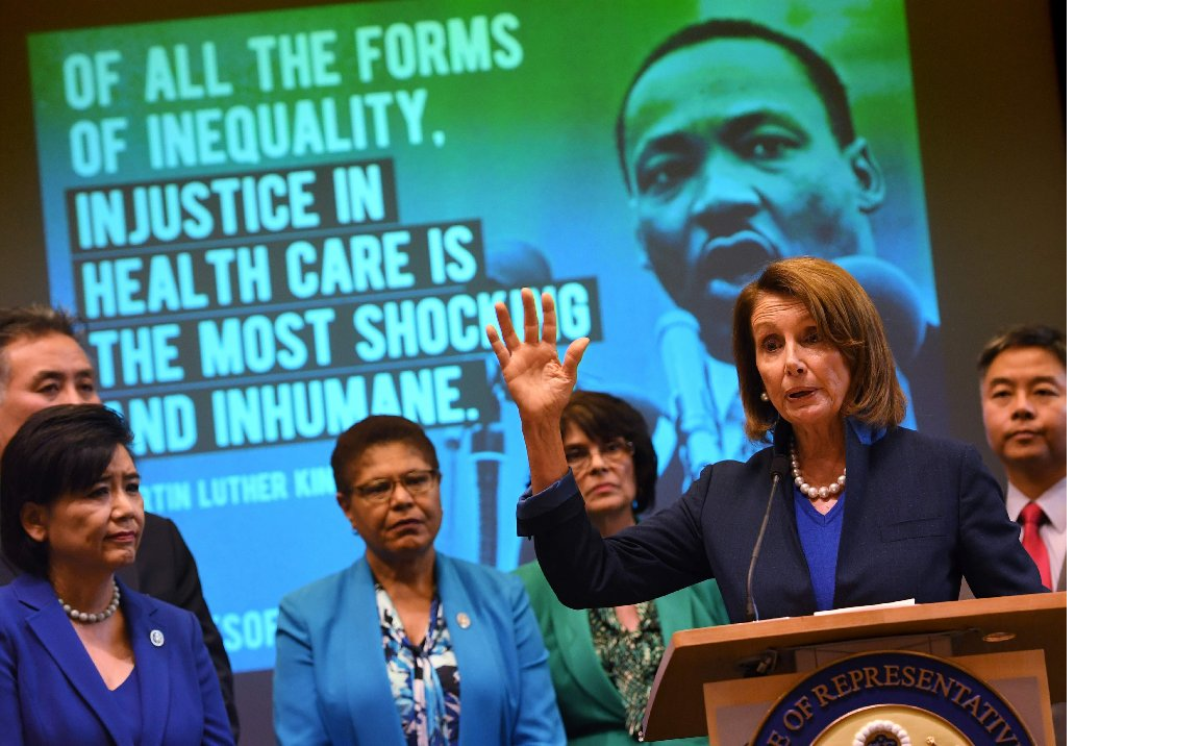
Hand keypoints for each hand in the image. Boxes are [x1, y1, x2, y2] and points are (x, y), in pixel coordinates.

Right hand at [486, 288, 589, 429]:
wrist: (543, 415)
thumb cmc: (557, 397)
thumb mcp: (568, 376)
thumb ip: (574, 357)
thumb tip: (586, 338)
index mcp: (549, 351)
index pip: (549, 326)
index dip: (548, 311)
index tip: (546, 295)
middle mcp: (533, 351)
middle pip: (530, 324)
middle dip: (528, 308)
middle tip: (525, 290)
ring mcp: (520, 358)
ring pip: (511, 334)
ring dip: (505, 320)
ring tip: (499, 303)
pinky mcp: (509, 368)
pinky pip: (500, 351)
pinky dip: (494, 340)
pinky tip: (489, 327)